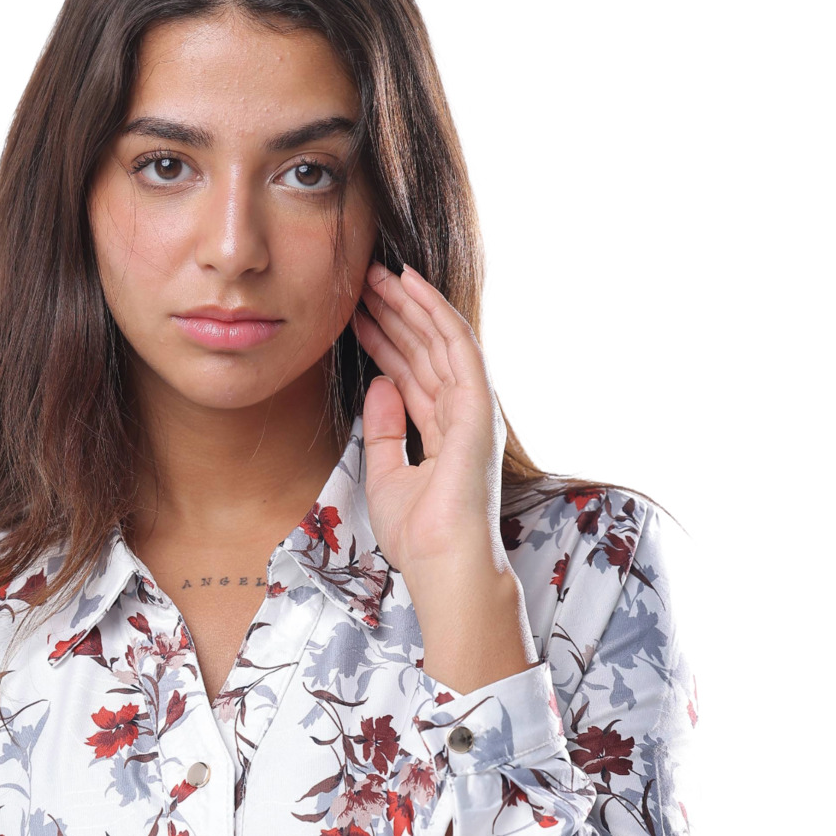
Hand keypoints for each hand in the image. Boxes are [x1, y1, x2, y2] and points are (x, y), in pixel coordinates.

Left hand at [353, 259, 506, 575]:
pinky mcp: (478, 405)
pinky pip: (456, 344)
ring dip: (409, 302)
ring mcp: (473, 407)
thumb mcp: (385, 475)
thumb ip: (383, 430)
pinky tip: (409, 284)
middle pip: (425, 350)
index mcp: (443, 432)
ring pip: (439, 339)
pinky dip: (433, 311)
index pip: (412, 374)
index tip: (356, 314)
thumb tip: (380, 386)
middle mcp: (462, 414)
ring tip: (378, 272)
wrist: (442, 563)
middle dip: (395, 313)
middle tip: (363, 278)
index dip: (385, 341)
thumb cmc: (419, 535)